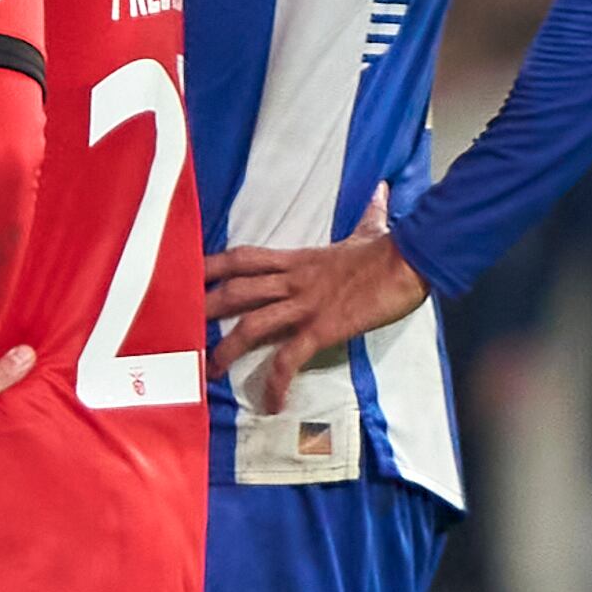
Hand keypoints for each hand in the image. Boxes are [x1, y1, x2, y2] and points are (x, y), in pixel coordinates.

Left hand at [202, 195, 427, 415]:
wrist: (415, 259)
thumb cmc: (393, 249)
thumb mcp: (372, 230)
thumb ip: (369, 214)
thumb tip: (381, 190)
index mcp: (298, 260)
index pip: (244, 258)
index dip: (212, 266)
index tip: (186, 276)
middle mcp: (293, 281)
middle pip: (236, 291)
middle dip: (205, 309)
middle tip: (176, 326)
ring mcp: (306, 305)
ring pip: (252, 326)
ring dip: (227, 349)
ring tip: (210, 371)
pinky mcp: (323, 328)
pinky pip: (291, 357)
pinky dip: (277, 380)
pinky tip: (271, 402)